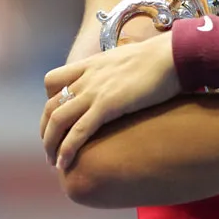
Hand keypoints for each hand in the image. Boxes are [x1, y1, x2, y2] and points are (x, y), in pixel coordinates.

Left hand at [40, 33, 179, 170]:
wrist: (172, 55)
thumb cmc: (162, 58)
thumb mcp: (131, 59)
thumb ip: (121, 71)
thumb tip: (130, 82)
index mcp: (92, 64)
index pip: (53, 81)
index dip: (51, 101)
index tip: (59, 117)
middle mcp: (87, 77)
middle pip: (50, 105)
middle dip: (46, 130)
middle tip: (52, 148)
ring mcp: (95, 91)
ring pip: (57, 120)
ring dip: (50, 144)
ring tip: (54, 162)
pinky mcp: (107, 105)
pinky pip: (78, 131)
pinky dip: (67, 149)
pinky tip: (64, 164)